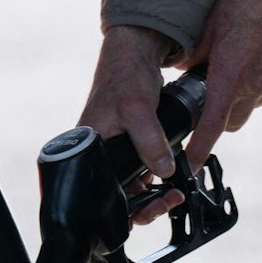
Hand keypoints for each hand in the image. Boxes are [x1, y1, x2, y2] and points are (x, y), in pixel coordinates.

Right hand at [79, 25, 183, 224]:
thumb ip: (150, 141)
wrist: (135, 53)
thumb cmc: (125, 76)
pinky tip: (170, 177)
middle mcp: (98, 154)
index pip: (98, 193)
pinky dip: (155, 177)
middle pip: (116, 196)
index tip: (150, 208)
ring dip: (152, 194)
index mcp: (88, 149)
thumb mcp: (137, 109)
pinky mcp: (128, 146)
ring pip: (130, 186)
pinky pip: (140, 172)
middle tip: (167, 201)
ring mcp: (114, 151)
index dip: (123, 208)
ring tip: (173, 193)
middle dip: (144, 205)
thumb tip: (163, 171)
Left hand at [182, 0, 261, 171]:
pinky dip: (258, 82)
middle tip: (209, 98)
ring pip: (250, 107)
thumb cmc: (246, 6)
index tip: (190, 166)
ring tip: (234, 71)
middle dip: (218, 119)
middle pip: (231, 124)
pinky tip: (254, 58)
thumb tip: (180, 67)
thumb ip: (193, 53)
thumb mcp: (208, 26)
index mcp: (228, 81)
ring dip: (239, 100)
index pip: (210, 128)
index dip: (198, 151)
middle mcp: (251, 90)